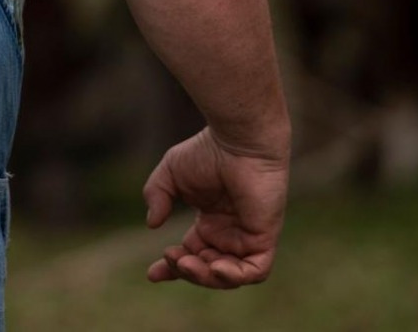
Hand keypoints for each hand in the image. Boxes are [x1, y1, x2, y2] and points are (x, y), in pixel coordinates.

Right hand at [141, 129, 287, 289]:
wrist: (237, 140)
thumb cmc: (207, 151)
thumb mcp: (170, 174)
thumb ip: (157, 196)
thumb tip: (152, 224)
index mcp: (210, 222)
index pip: (191, 255)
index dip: (172, 268)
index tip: (152, 274)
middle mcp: (230, 233)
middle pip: (207, 269)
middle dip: (187, 271)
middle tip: (171, 256)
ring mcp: (248, 236)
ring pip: (229, 275)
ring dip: (206, 277)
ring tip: (187, 263)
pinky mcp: (265, 236)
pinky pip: (256, 270)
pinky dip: (235, 276)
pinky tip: (215, 266)